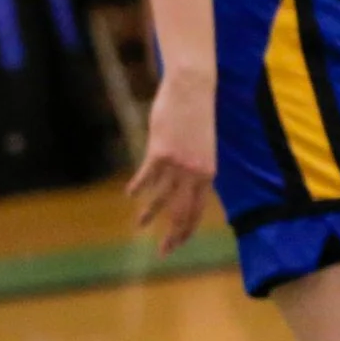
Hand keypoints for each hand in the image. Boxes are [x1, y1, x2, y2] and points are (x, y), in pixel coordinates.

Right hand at [128, 68, 218, 254]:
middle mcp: (195, 172)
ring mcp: (178, 163)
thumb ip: (195, 168)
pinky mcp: (161, 151)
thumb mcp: (202, 146)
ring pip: (162, 198)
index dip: (186, 231)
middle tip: (163, 252)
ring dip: (150, 213)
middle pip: (183, 213)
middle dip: (172, 235)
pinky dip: (138, 186)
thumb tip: (183, 186)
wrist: (194, 88)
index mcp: (209, 172)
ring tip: (140, 225)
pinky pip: (147, 176)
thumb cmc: (197, 115)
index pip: (198, 211)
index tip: (176, 245)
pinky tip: (131, 194)